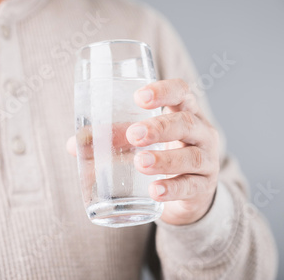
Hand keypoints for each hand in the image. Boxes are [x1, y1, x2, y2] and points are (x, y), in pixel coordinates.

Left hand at [66, 79, 219, 225]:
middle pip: (187, 123)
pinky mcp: (204, 187)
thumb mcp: (144, 142)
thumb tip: (76, 143)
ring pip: (191, 156)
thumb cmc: (166, 155)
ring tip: (140, 163)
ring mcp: (207, 161)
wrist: (191, 192)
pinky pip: (191, 186)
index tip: (139, 97)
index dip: (163, 91)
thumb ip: (114, 138)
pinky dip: (172, 188)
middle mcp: (202, 133)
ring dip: (164, 159)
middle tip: (134, 135)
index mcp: (186, 112)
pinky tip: (154, 191)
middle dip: (160, 127)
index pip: (182, 92)